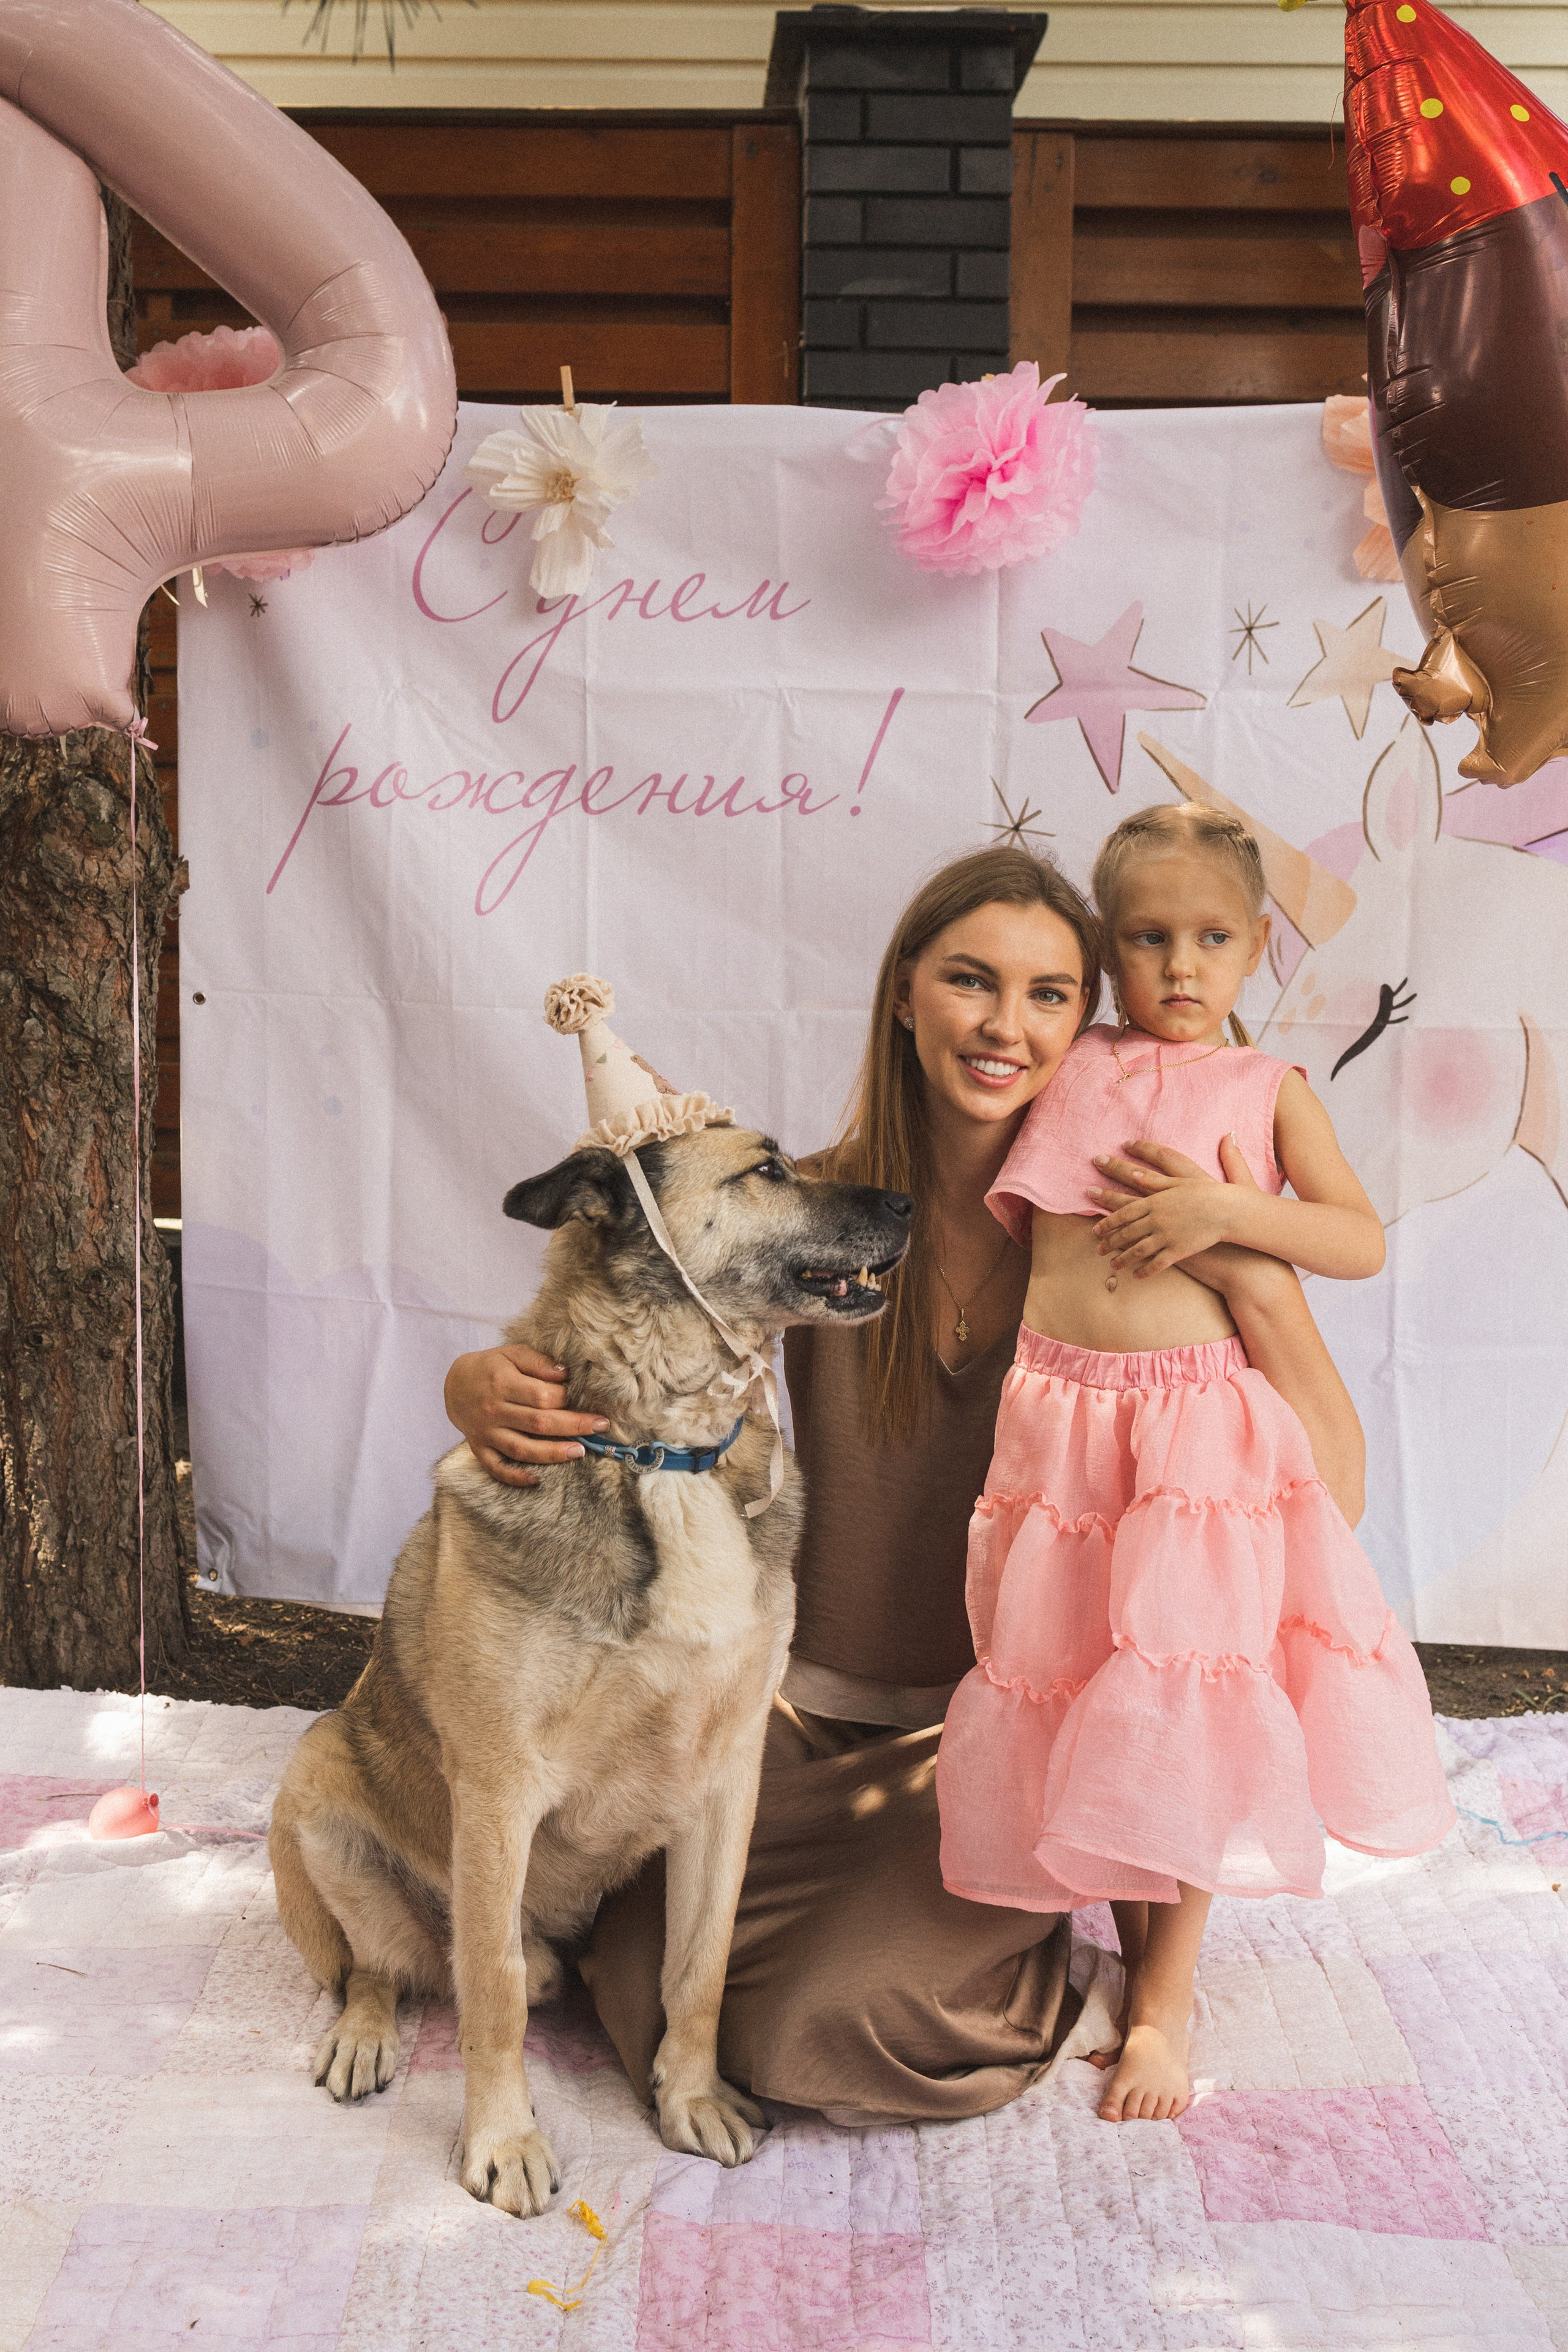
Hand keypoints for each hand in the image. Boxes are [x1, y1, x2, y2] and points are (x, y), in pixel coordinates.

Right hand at [443, 1344, 608, 1486]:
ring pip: (522, 1449)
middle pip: (539, 1423)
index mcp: (502, 1383)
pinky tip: (537, 1480)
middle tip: (600, 1427)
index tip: (582, 1398)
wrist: (454, 1384)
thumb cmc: (491, 1367)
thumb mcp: (512, 1353)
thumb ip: (538, 1362)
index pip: (541, 1396)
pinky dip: (515, 1477)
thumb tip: (566, 1374)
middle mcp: (493, 1410)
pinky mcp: (479, 1449)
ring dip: (552, 1453)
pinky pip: (496, 1468)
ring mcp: (486, 1433)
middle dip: (573, 1426)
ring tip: (580, 1452)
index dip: (566, 1398)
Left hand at [1087, 1136, 1261, 1278]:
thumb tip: (1135, 1173)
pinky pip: (1157, 1264)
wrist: (1230, 1211)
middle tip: (1097, 1247)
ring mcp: (1167, 1236)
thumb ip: (1156, 1180)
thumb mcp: (1180, 1181)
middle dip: (1109, 1241)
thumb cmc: (1208, 1192)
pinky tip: (1136, 1276)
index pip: (1123, 1211)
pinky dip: (1144, 1271)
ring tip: (1112, 1265)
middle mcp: (1157, 1219)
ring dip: (1122, 1258)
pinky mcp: (1179, 1251)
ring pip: (1138, 1250)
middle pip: (1126, 1232)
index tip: (1096, 1227)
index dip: (1107, 1220)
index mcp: (1155, 1200)